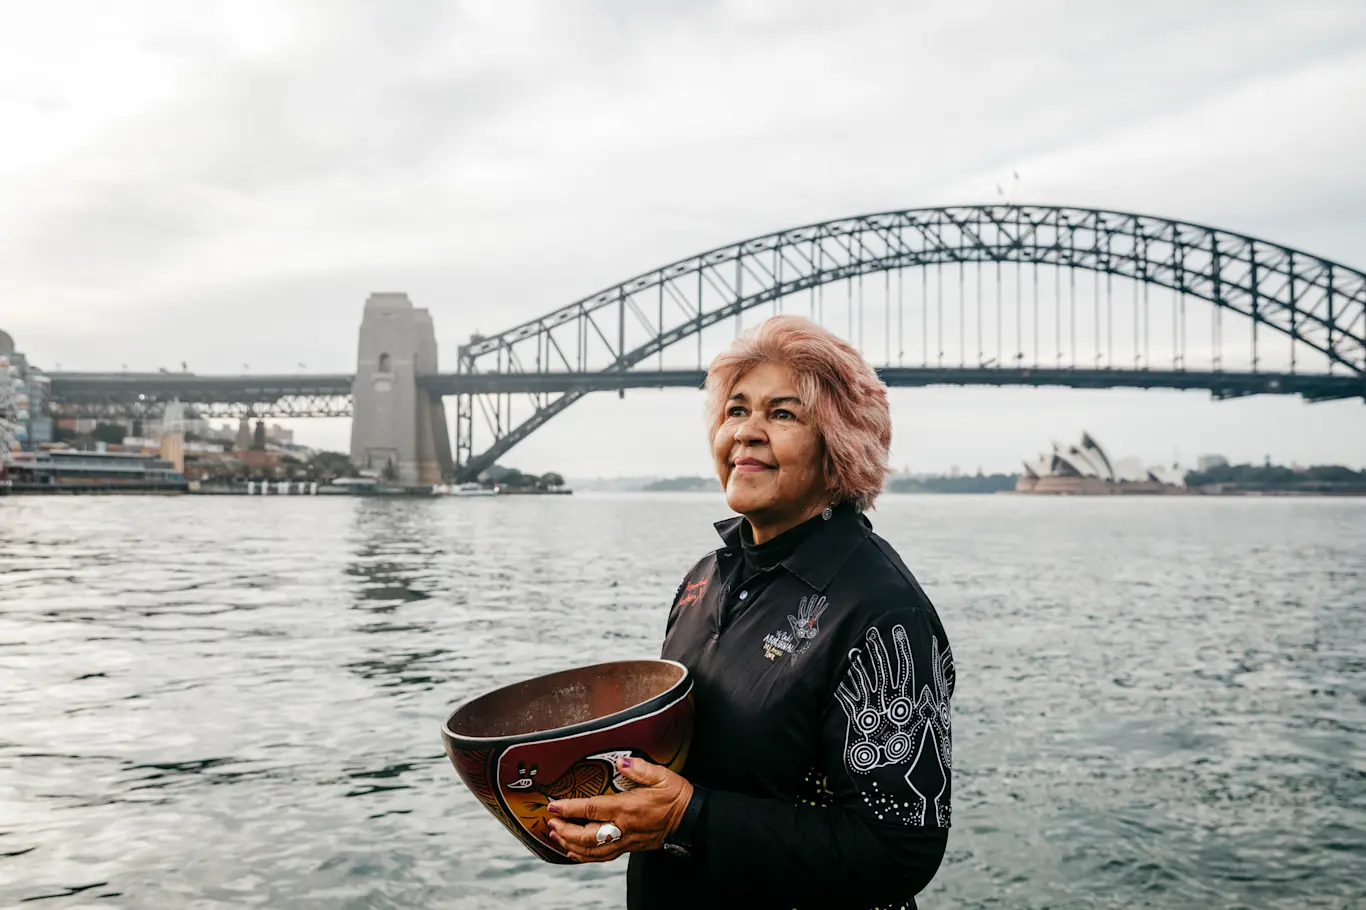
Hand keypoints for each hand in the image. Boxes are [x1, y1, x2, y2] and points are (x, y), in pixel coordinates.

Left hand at [545, 755, 691, 862]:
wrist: (691, 819)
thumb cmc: (676, 796)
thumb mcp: (662, 776)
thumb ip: (640, 768)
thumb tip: (621, 761)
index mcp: (627, 808)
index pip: (592, 809)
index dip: (570, 808)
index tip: (553, 806)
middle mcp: (623, 827)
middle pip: (586, 836)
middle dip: (565, 832)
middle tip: (551, 824)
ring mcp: (625, 840)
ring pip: (592, 851)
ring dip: (571, 846)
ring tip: (556, 838)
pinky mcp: (629, 847)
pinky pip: (603, 857)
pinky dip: (585, 857)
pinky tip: (574, 853)